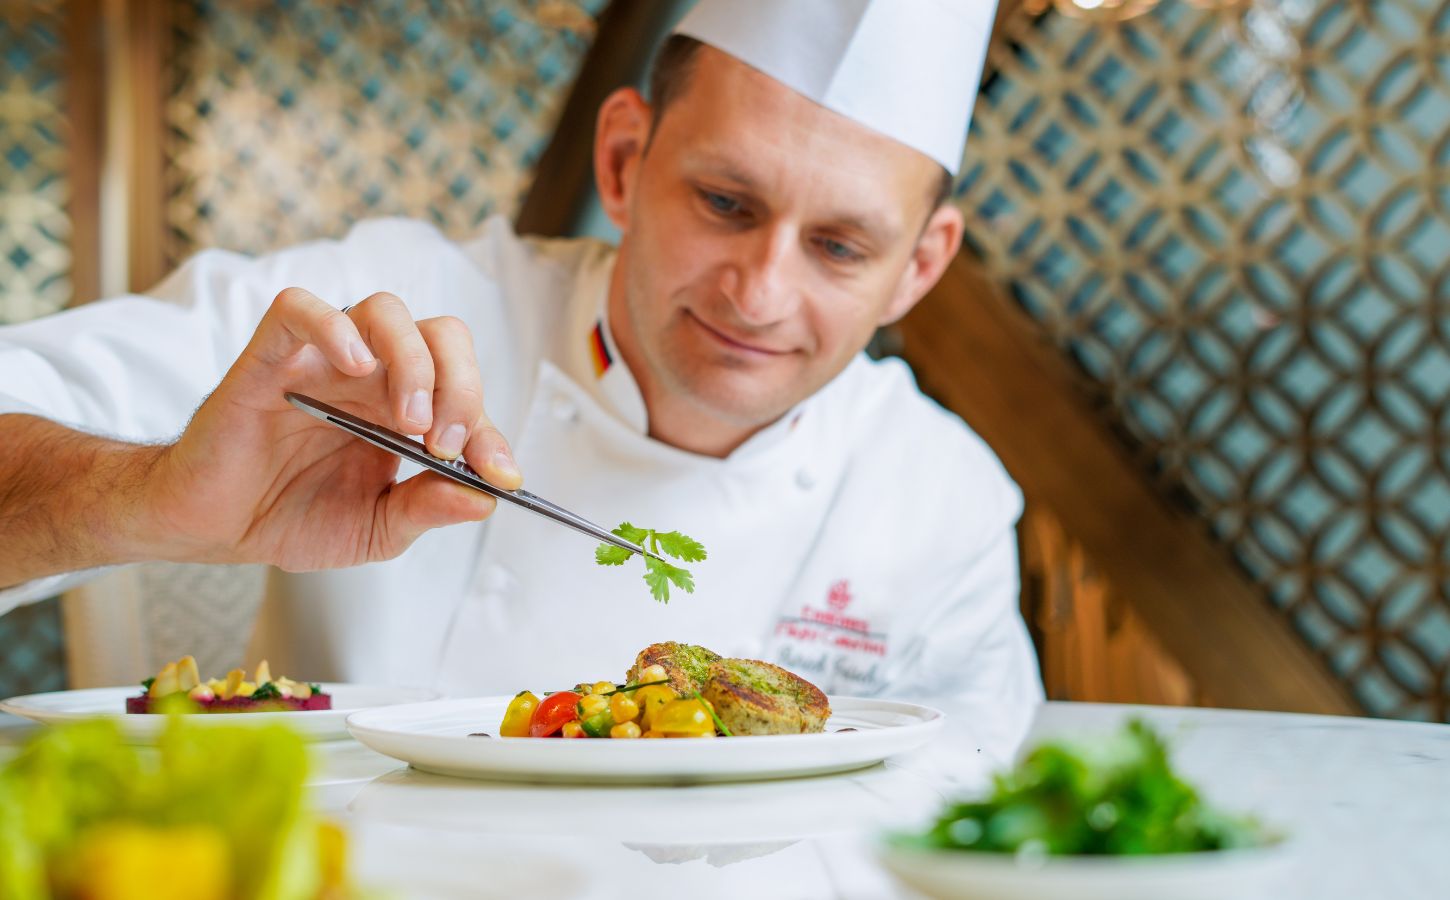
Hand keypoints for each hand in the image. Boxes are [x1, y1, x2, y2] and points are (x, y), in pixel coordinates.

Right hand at [140, 288, 520, 570]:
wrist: (215, 527)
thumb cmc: (292, 517)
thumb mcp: (375, 528)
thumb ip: (427, 509)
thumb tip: (484, 499)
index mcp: (404, 408)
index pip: (465, 394)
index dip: (491, 433)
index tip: (502, 476)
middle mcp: (372, 375)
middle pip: (440, 336)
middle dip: (462, 386)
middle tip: (447, 445)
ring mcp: (323, 361)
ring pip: (383, 311)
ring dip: (413, 360)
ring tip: (409, 420)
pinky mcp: (269, 357)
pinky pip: (300, 309)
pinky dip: (333, 325)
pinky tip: (353, 366)